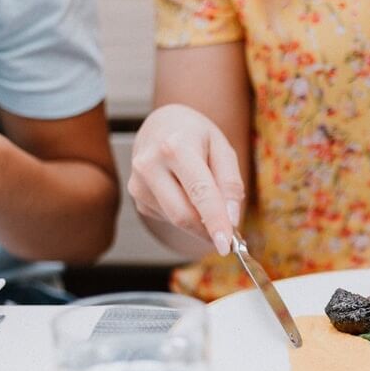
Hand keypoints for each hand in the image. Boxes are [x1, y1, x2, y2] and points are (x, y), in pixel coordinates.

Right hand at [128, 104, 243, 254]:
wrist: (161, 125)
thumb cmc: (196, 135)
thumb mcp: (223, 149)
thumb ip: (231, 183)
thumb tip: (232, 219)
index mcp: (176, 147)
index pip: (199, 192)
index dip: (214, 221)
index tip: (226, 245)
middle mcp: (150, 165)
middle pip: (183, 214)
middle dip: (209, 230)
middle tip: (230, 236)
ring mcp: (138, 183)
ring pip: (176, 220)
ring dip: (199, 222)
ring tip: (208, 200)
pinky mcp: (137, 198)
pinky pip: (169, 218)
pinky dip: (186, 215)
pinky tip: (186, 194)